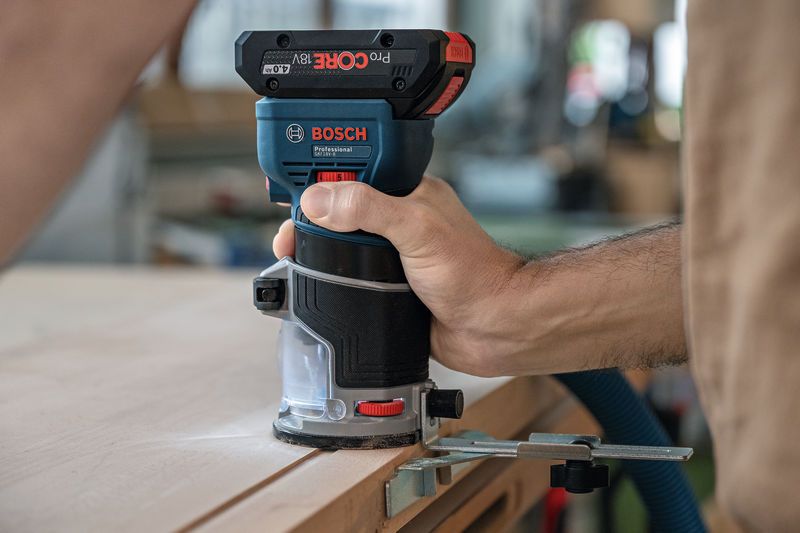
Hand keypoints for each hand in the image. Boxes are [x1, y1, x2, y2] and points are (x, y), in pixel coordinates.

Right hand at [272, 176, 524, 376]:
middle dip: (310, 222)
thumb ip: (368, 210)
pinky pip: (350, 282)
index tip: (293, 191)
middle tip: (287, 237)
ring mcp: (392, 259)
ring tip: (291, 260)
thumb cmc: (474, 273)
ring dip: (318, 255)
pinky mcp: (388, 290)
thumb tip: (319, 200)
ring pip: (342, 250)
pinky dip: (330, 284)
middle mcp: (397, 224)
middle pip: (341, 214)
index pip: (354, 175)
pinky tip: (315, 288)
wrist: (494, 328)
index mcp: (407, 196)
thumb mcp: (417, 228)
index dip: (322, 180)